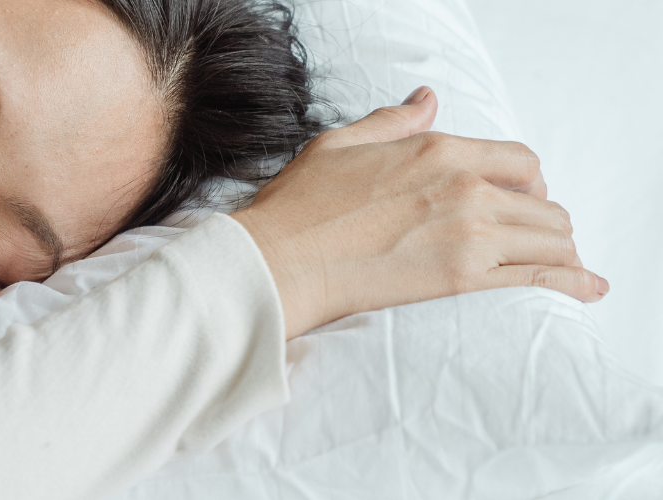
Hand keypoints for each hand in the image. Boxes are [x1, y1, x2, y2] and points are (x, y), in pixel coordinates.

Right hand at [231, 87, 605, 337]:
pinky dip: (571, 282)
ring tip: (557, 264)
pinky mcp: (463, 278)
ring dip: (559, 251)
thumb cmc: (299, 207)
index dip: (528, 180)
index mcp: (438, 150)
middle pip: (543, 202)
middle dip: (544, 219)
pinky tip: (588, 288)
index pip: (520, 160)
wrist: (280, 261)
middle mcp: (465, 186)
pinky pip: (539, 276)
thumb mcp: (341, 144)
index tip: (520, 197)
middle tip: (530, 237)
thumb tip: (427, 101)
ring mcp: (469, 233)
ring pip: (550, 238)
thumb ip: (393, 122)